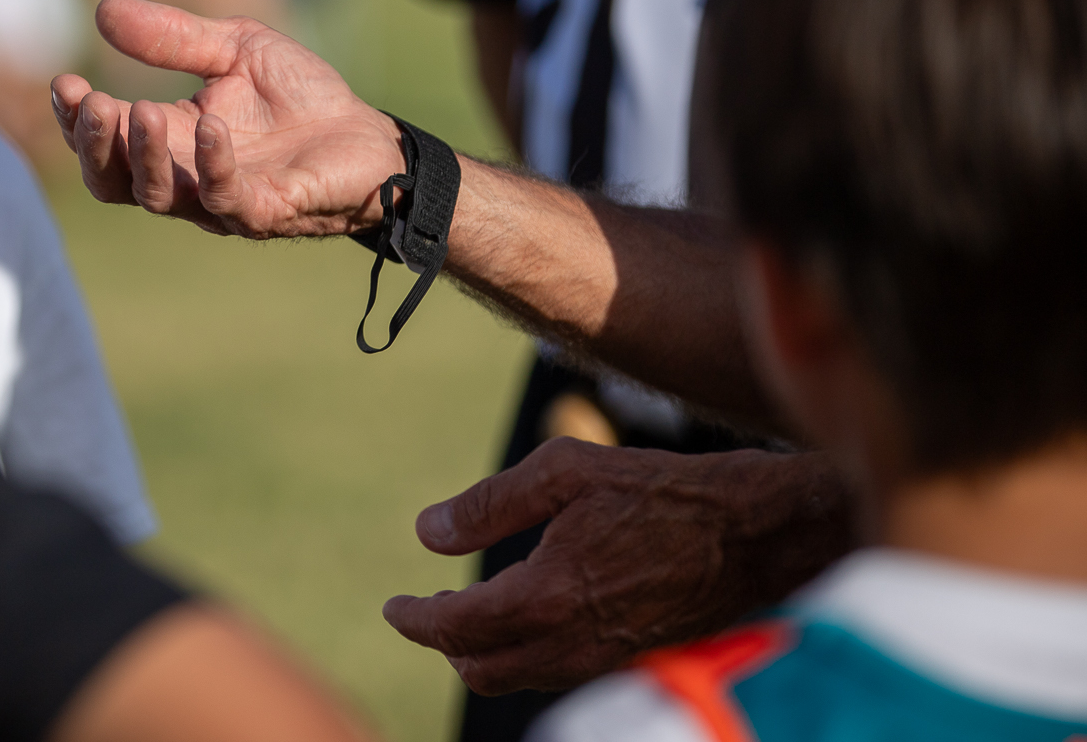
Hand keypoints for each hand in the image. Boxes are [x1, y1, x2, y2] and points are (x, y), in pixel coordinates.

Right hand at [50, 0, 406, 238]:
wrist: (370, 137)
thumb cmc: (301, 97)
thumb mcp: (234, 48)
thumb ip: (173, 36)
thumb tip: (103, 10)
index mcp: (170, 139)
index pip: (105, 142)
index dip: (76, 121)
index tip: (64, 82)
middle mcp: (184, 177)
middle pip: (112, 181)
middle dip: (92, 145)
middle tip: (88, 103)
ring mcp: (221, 200)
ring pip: (157, 197)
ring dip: (140, 155)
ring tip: (137, 110)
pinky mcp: (264, 210)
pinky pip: (225, 198)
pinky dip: (210, 164)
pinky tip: (209, 124)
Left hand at [381, 440, 852, 694]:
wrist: (758, 532)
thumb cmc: (663, 490)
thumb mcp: (565, 472)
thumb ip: (490, 505)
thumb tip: (429, 533)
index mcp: (547, 596)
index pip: (455, 629)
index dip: (415, 620)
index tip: (393, 608)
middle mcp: (573, 642)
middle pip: (483, 670)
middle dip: (446, 645)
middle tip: (427, 612)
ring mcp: (607, 659)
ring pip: (524, 678)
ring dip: (488, 653)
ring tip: (472, 615)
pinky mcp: (636, 660)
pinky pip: (564, 672)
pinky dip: (531, 654)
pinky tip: (534, 615)